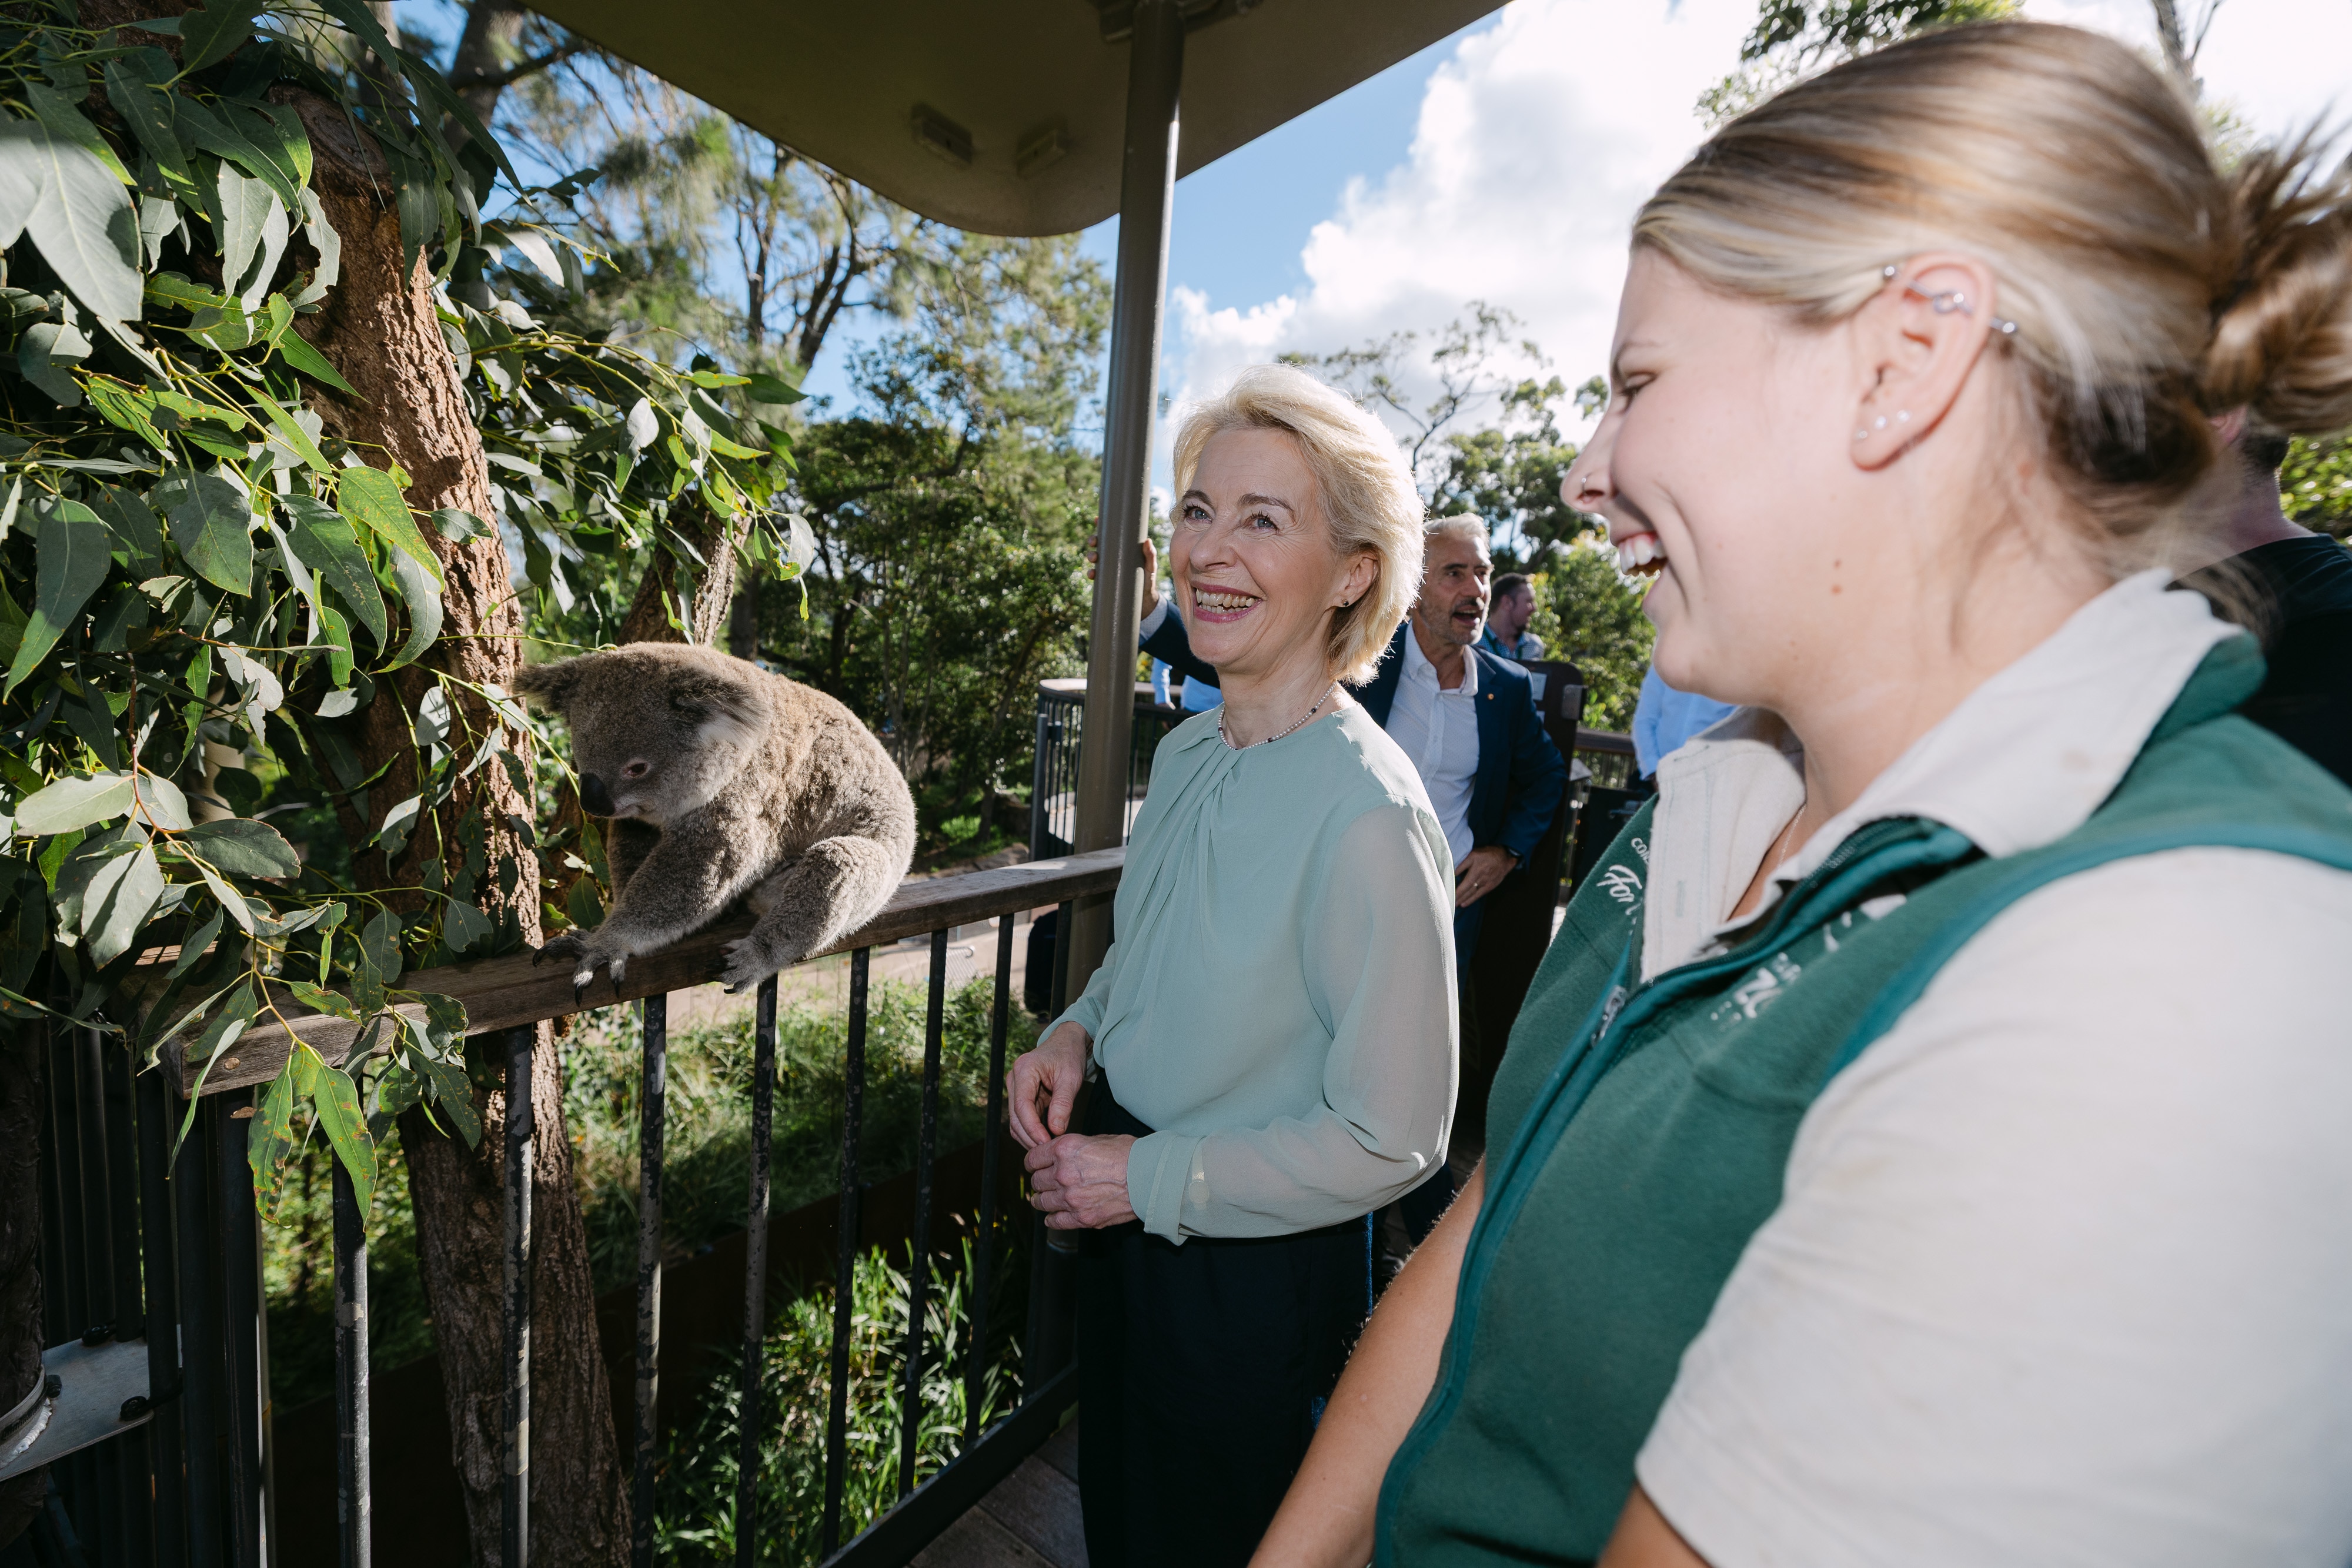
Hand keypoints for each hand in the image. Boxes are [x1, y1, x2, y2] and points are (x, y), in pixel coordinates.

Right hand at [1007, 1021, 1089, 1148]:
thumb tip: (1056, 1130)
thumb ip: (1063, 1104)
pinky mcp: (1021, 1095)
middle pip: (1015, 1116)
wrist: (1066, 1043)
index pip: (1021, 1106)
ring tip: (1047, 1148)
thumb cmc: (1069, 1056)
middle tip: (1047, 1151)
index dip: (1032, 1128)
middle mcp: (1014, 1079)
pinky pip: (1022, 1118)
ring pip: (1016, 1120)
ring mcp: (1015, 1088)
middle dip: (1030, 1136)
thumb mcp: (1071, 1078)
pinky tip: (1044, 1139)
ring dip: (1029, 1136)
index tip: (1045, 1142)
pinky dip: (1031, 1130)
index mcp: (1024, 1070)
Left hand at [1025, 1132, 1137, 1228]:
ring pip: (1041, 1202)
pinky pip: (1056, 1222)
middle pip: (1036, 1181)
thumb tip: (1062, 1156)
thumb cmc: (1129, 1154)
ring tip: (1042, 1200)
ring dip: (1041, 1200)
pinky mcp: (1082, 1217)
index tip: (1034, 1166)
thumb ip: (1074, 1149)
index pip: (1033, 1158)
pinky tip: (1052, 1217)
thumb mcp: (1097, 1139)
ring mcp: (1071, 1198)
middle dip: (1039, 1181)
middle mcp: (1063, 1173)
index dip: (1032, 1162)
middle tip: (1043, 1182)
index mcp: (1065, 1150)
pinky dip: (1051, 1220)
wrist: (1150, 1176)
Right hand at [1087, 520, 1161, 618]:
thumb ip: (1150, 555)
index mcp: (1123, 549)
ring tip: (1094, 558)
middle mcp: (1114, 557)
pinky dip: (1091, 573)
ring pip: (1094, 558)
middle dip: (1093, 541)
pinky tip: (1092, 574)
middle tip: (1094, 542)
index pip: (1112, 535)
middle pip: (1099, 544)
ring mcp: (1108, 569)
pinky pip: (1095, 575)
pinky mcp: (1105, 581)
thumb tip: (1148, 541)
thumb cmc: (1148, 580)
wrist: (1144, 602)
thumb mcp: (1150, 567)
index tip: (1097, 520)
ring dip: (1091, 555)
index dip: (1102, 526)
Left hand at [1454, 846, 1518, 908]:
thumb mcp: (1473, 855)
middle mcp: (1480, 879)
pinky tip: (1464, 904)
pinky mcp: (1489, 886)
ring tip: (1454, 904)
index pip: (1463, 885)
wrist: (1504, 857)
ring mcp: (1485, 884)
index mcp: (1475, 871)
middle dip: (1457, 898)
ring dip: (1462, 900)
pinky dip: (1471, 900)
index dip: (1456, 891)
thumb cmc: (1487, 854)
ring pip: (1471, 894)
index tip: (1448, 895)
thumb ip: (1462, 864)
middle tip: (1448, 902)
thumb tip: (1452, 873)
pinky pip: (1479, 895)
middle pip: (1466, 891)